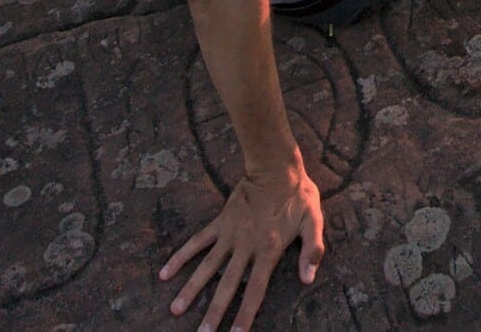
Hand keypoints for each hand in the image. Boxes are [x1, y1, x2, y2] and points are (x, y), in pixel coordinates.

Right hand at [160, 157, 324, 330]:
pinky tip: (166, 273)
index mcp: (269, 250)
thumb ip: (313, 249)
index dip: (246, 313)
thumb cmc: (298, 195)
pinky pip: (197, 242)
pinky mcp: (220, 222)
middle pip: (227, 285)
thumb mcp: (314, 220)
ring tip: (176, 309)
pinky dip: (181, 256)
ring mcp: (230, 234)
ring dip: (191, 289)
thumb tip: (308, 278)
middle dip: (214, 312)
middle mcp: (246, 246)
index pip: (255, 289)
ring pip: (207, 267)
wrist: (275, 166)